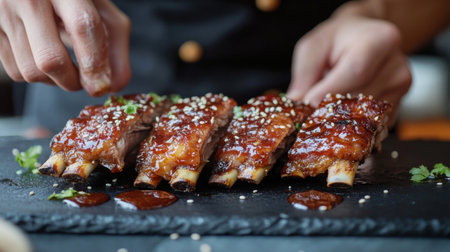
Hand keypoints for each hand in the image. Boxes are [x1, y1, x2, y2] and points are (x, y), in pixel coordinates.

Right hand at [0, 0, 130, 95]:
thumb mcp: (101, 11)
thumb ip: (115, 45)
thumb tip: (114, 86)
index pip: (82, 26)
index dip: (94, 62)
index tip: (101, 85)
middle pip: (51, 58)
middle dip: (73, 80)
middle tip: (85, 80)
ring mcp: (3, 12)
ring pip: (31, 71)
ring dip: (55, 81)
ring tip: (66, 67)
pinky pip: (14, 72)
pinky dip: (36, 76)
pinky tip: (44, 59)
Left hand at [287, 15, 411, 124]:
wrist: (363, 38)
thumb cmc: (336, 40)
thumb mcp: (313, 48)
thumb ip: (304, 75)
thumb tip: (297, 105)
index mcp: (379, 41)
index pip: (355, 73)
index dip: (329, 93)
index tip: (307, 106)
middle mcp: (397, 66)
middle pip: (361, 99)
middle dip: (331, 110)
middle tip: (307, 116)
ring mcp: (401, 87)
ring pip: (366, 116)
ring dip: (341, 120)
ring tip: (322, 113)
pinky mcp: (398, 104)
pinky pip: (372, 124)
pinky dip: (353, 125)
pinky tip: (340, 115)